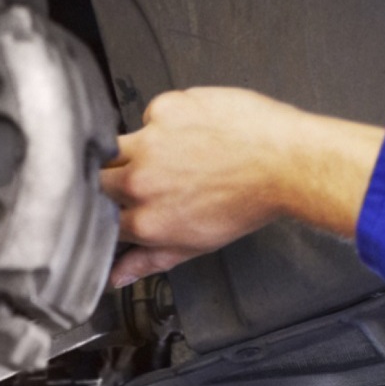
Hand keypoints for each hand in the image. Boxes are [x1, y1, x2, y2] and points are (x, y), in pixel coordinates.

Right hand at [98, 87, 384, 286]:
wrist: (285, 161)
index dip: (109, 212)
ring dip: (134, 151)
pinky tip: (194, 132)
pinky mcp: (164, 109)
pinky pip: (151, 115)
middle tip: (147, 178)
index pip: (102, 219)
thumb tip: (119, 276)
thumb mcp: (197, 244)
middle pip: (99, 180)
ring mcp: (150, 142)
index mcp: (146, 220)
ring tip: (171, 153)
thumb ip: (150, 260)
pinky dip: (166, 123)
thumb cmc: (250, 201)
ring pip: (116, 145)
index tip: (121, 207)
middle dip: (113, 181)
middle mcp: (141, 182)